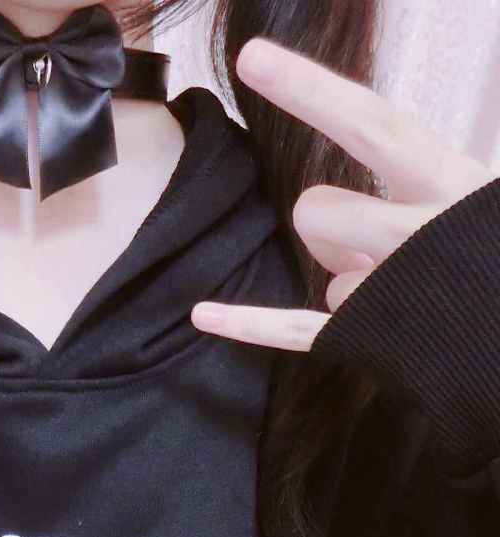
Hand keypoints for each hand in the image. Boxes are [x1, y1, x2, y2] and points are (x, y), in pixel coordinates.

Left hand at [190, 37, 495, 351]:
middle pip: (315, 209)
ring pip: (328, 276)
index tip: (252, 58)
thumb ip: (412, 190)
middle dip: (324, 224)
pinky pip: (295, 329)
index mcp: (449, 184)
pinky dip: (249, 324)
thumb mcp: (475, 202)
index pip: (371, 123)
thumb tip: (337, 224)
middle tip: (366, 241)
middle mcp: (419, 235)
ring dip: (351, 282)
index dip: (311, 90)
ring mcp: (392, 293)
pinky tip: (202, 314)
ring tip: (404, 295)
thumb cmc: (493, 260)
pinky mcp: (371, 340)